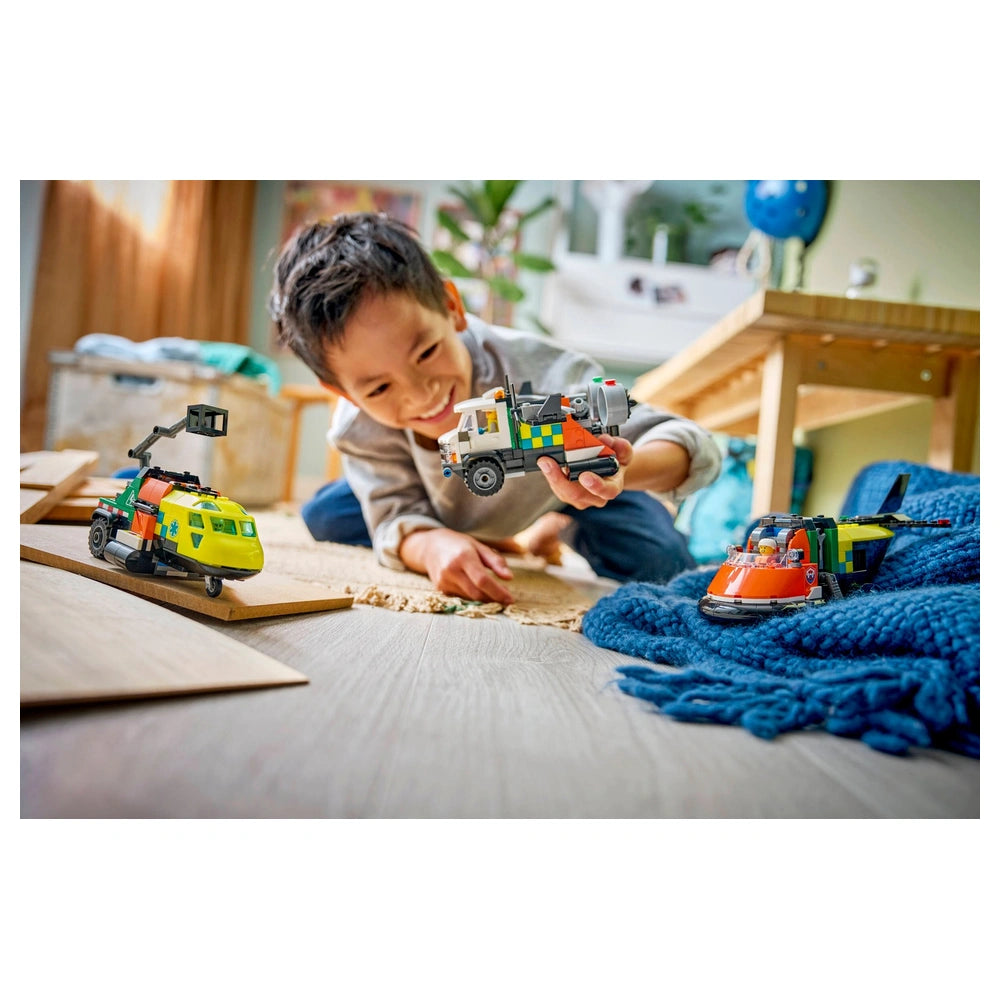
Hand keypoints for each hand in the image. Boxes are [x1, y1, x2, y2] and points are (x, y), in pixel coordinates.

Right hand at [399, 527, 514, 604]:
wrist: (430, 547)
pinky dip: (472, 596)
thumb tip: (509, 578)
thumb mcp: (478, 546)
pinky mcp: (440, 588)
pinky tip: (477, 589)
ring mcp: (443, 581)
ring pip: (469, 597)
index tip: (510, 599)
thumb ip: (495, 561)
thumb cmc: (458, 544)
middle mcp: (451, 570)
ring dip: (484, 598)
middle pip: (476, 593)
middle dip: (493, 598)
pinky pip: (461, 597)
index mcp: (463, 557)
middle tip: (505, 598)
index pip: (482, 580)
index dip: (497, 592)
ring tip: (494, 593)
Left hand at [536, 435, 631, 509]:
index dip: (596, 485)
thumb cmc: (615, 464)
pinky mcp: (568, 495)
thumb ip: (620, 446)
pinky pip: (557, 488)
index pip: (607, 491)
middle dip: (560, 479)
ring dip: (552, 476)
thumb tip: (605, 440)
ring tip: (545, 460)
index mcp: (613, 487)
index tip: (585, 476)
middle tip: (548, 463)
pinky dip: (551, 475)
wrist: (609, 474)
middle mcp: (596, 497)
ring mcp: (581, 499)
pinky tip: (546, 464)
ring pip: (563, 492)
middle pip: (577, 494)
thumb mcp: (623, 452)